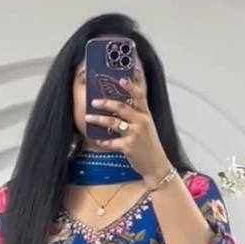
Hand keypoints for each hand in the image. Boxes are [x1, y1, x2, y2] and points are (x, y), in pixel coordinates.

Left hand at [85, 64, 170, 184]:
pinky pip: (111, 142)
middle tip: (94, 101)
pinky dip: (103, 141)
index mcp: (146, 115)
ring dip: (98, 119)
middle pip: (121, 107)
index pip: (139, 96)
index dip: (130, 86)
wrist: (156, 164)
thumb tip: (120, 106)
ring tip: (88, 117)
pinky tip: (97, 140)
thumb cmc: (149, 145)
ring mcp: (135, 134)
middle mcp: (141, 122)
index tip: (121, 79)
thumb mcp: (147, 127)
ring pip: (113, 123)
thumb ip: (137, 115)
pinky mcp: (128, 147)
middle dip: (106, 103)